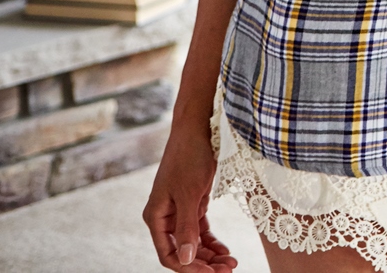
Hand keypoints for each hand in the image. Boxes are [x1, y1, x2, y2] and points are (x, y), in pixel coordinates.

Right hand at [143, 119, 236, 271]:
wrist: (197, 128)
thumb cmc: (189, 158)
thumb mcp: (190, 195)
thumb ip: (187, 228)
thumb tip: (185, 258)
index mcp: (155, 217)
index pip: (169, 254)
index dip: (188, 267)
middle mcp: (164, 217)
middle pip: (182, 251)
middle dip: (203, 263)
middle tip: (227, 270)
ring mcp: (179, 210)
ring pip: (192, 242)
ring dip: (210, 255)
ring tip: (231, 263)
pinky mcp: (193, 203)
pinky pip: (201, 229)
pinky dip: (212, 241)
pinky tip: (225, 250)